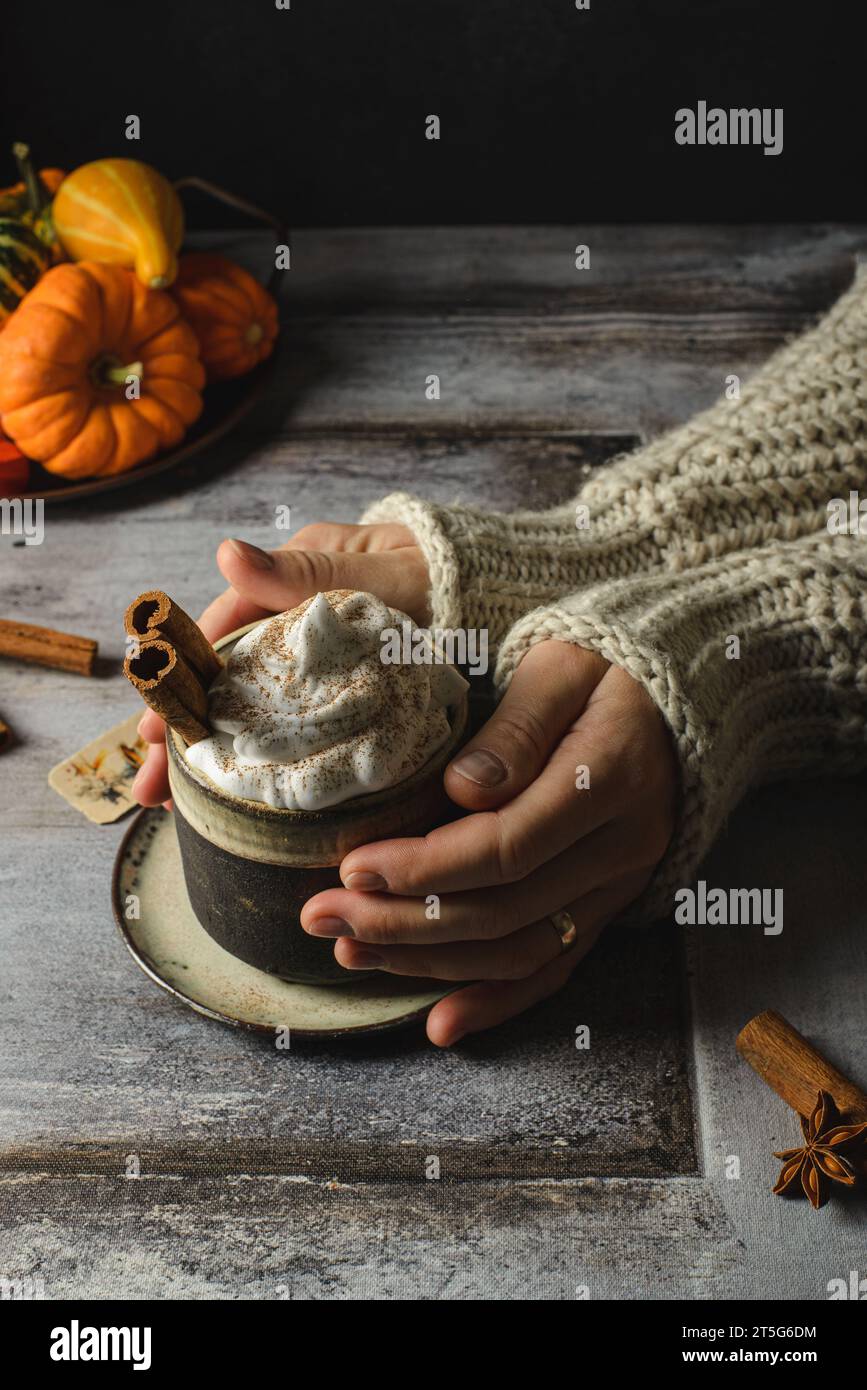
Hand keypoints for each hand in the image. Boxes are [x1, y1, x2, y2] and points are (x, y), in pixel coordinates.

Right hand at [132, 522, 427, 804]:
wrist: (515, 589)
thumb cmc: (455, 574)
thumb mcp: (388, 574)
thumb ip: (312, 575)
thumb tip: (227, 555)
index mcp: (300, 573)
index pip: (224, 631)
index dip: (185, 682)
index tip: (156, 729)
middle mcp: (302, 612)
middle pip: (229, 676)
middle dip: (188, 732)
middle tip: (150, 788)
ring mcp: (325, 652)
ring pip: (256, 704)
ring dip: (218, 753)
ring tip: (177, 806)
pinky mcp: (350, 685)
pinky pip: (295, 721)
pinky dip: (265, 755)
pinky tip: (240, 794)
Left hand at [300, 639, 678, 1046]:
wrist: (677, 701)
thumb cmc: (605, 670)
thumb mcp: (560, 667)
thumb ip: (517, 725)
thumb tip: (462, 790)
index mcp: (609, 779)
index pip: (507, 846)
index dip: (426, 867)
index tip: (354, 868)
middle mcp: (620, 847)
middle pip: (504, 910)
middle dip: (404, 923)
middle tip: (322, 917)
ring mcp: (616, 886)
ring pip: (520, 949)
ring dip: (430, 962)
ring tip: (350, 954)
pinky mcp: (606, 907)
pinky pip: (555, 968)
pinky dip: (497, 1003)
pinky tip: (440, 1025)